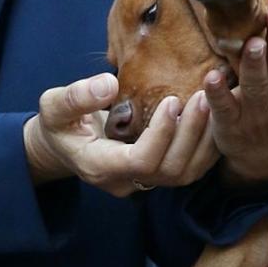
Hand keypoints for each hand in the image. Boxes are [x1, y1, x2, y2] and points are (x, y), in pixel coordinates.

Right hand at [24, 73, 218, 194]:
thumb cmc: (59, 124)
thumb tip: (108, 84)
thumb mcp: (54, 106)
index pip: (139, 161)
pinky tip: (214, 114)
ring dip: (204, 140)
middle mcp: (125, 181)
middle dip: (190, 134)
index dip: (160, 134)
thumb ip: (76, 97)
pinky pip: (191, 168)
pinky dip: (206, 144)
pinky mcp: (157, 174)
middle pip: (169, 171)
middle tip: (203, 96)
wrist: (64, 144)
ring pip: (186, 174)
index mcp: (99, 166)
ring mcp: (143, 182)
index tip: (171, 100)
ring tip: (214, 102)